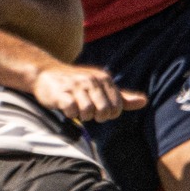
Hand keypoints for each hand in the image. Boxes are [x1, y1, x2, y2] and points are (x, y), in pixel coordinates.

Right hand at [30, 63, 146, 122]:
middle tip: (86, 110)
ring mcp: (77, 86)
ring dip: (82, 116)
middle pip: (104, 111)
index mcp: (104, 79)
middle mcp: (92, 80)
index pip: (117, 107)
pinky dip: (70, 113)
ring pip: (88, 112)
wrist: (45, 74)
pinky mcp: (62, 93)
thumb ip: (122, 97)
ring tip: (76, 108)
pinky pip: (73, 111)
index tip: (97, 109)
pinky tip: (66, 106)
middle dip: (96, 116)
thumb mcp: (101, 87)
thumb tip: (144, 102)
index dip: (108, 114)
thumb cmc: (76, 84)